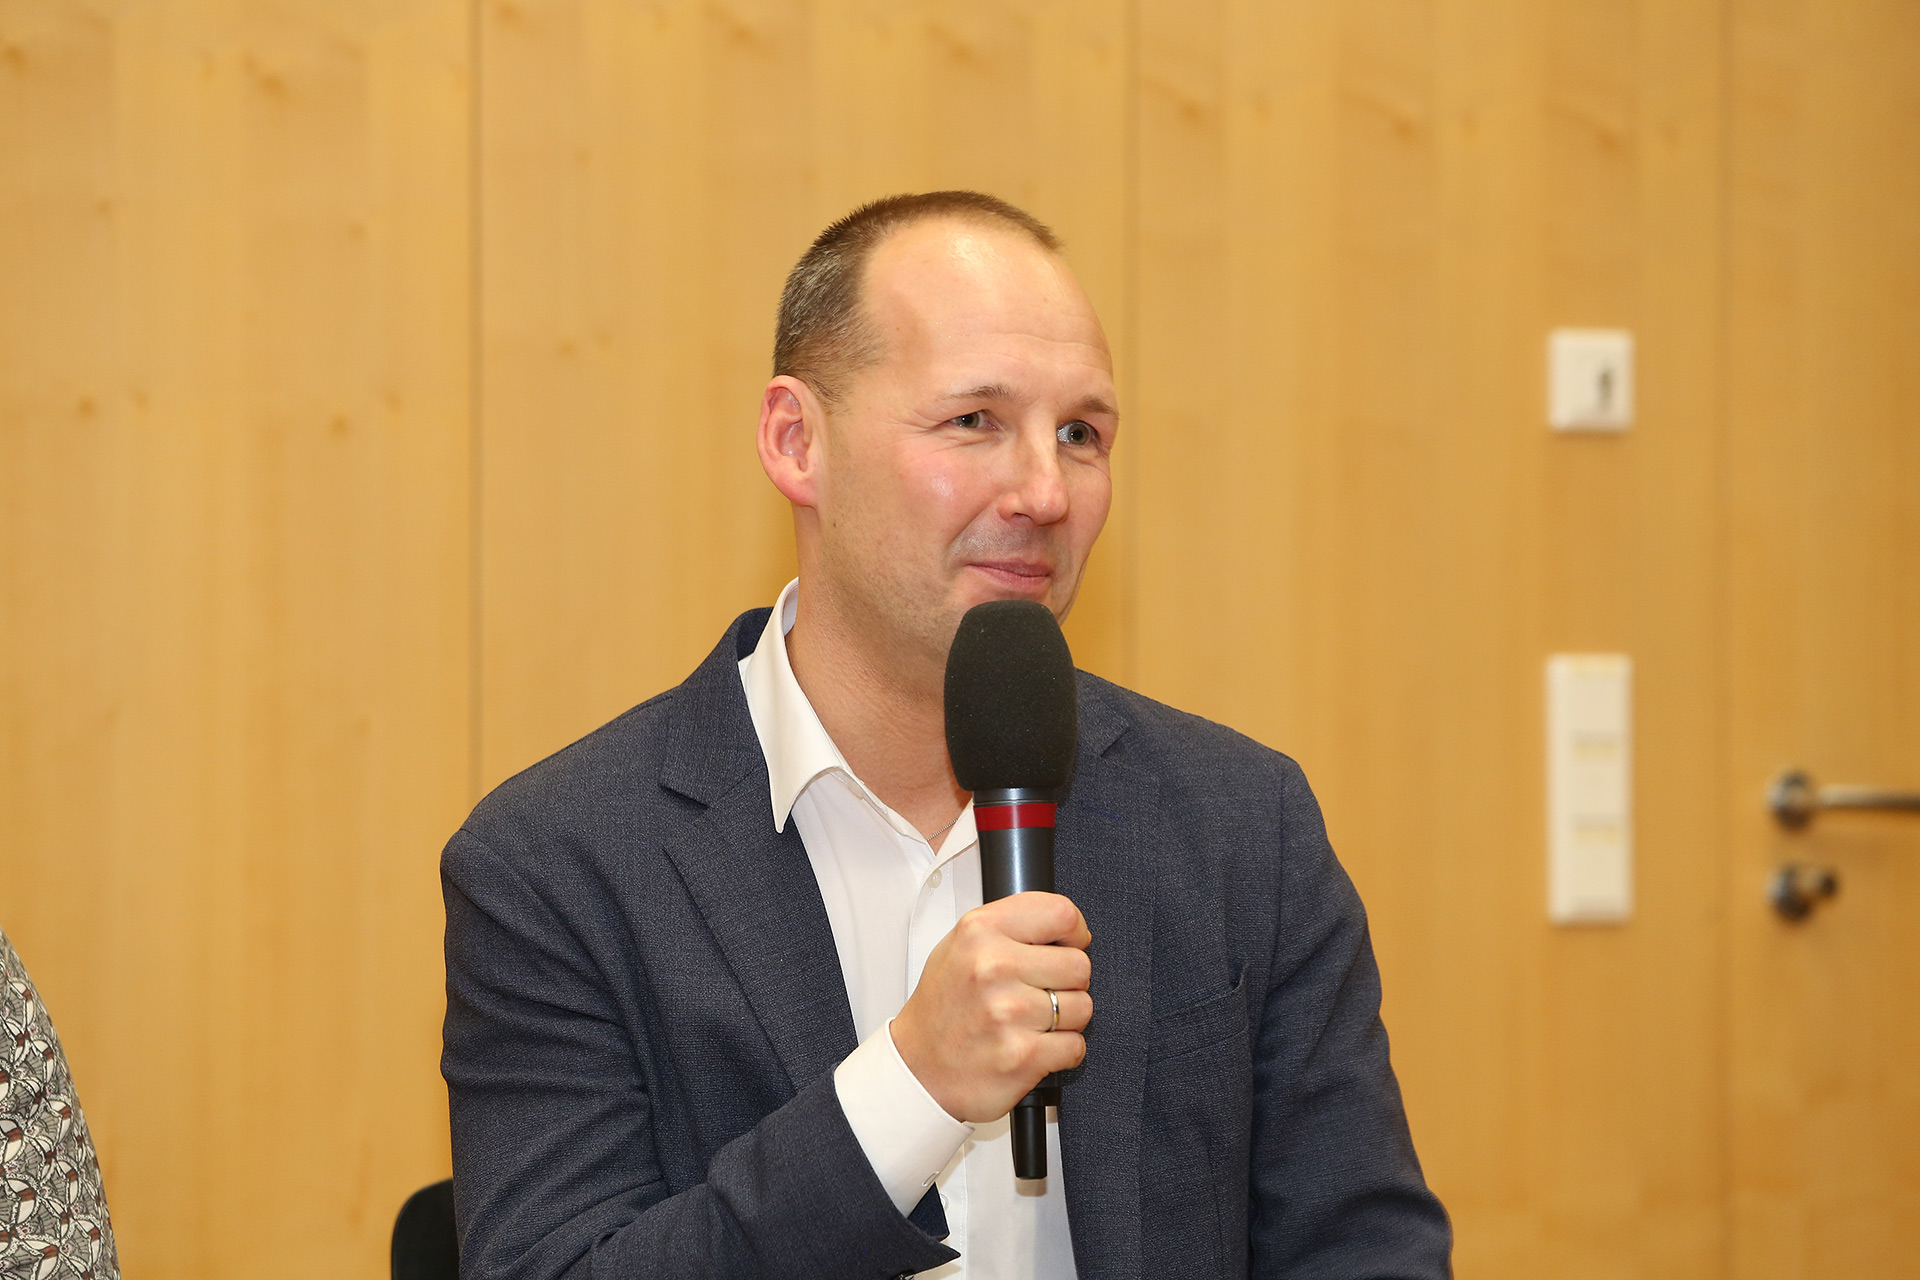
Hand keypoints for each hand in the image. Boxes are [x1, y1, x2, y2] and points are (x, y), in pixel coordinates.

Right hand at [889, 891, 1092, 1122]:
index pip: (1061, 914)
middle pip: (1079, 964)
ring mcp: (1008, 1012)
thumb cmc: (943, 1007)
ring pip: (1082, 1006)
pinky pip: (1075, 1046)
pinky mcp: (1022, 1055)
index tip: (1068, 945)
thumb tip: (1066, 926)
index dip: (1074, 932)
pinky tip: (1033, 1045)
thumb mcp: (960, 945)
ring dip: (1065, 1019)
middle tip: (1038, 992)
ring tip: (1030, 1021)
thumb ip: (1010, 926)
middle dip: (1068, 982)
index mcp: (979, 931)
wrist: (918, 1068)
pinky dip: (1061, 1051)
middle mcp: (993, 967)